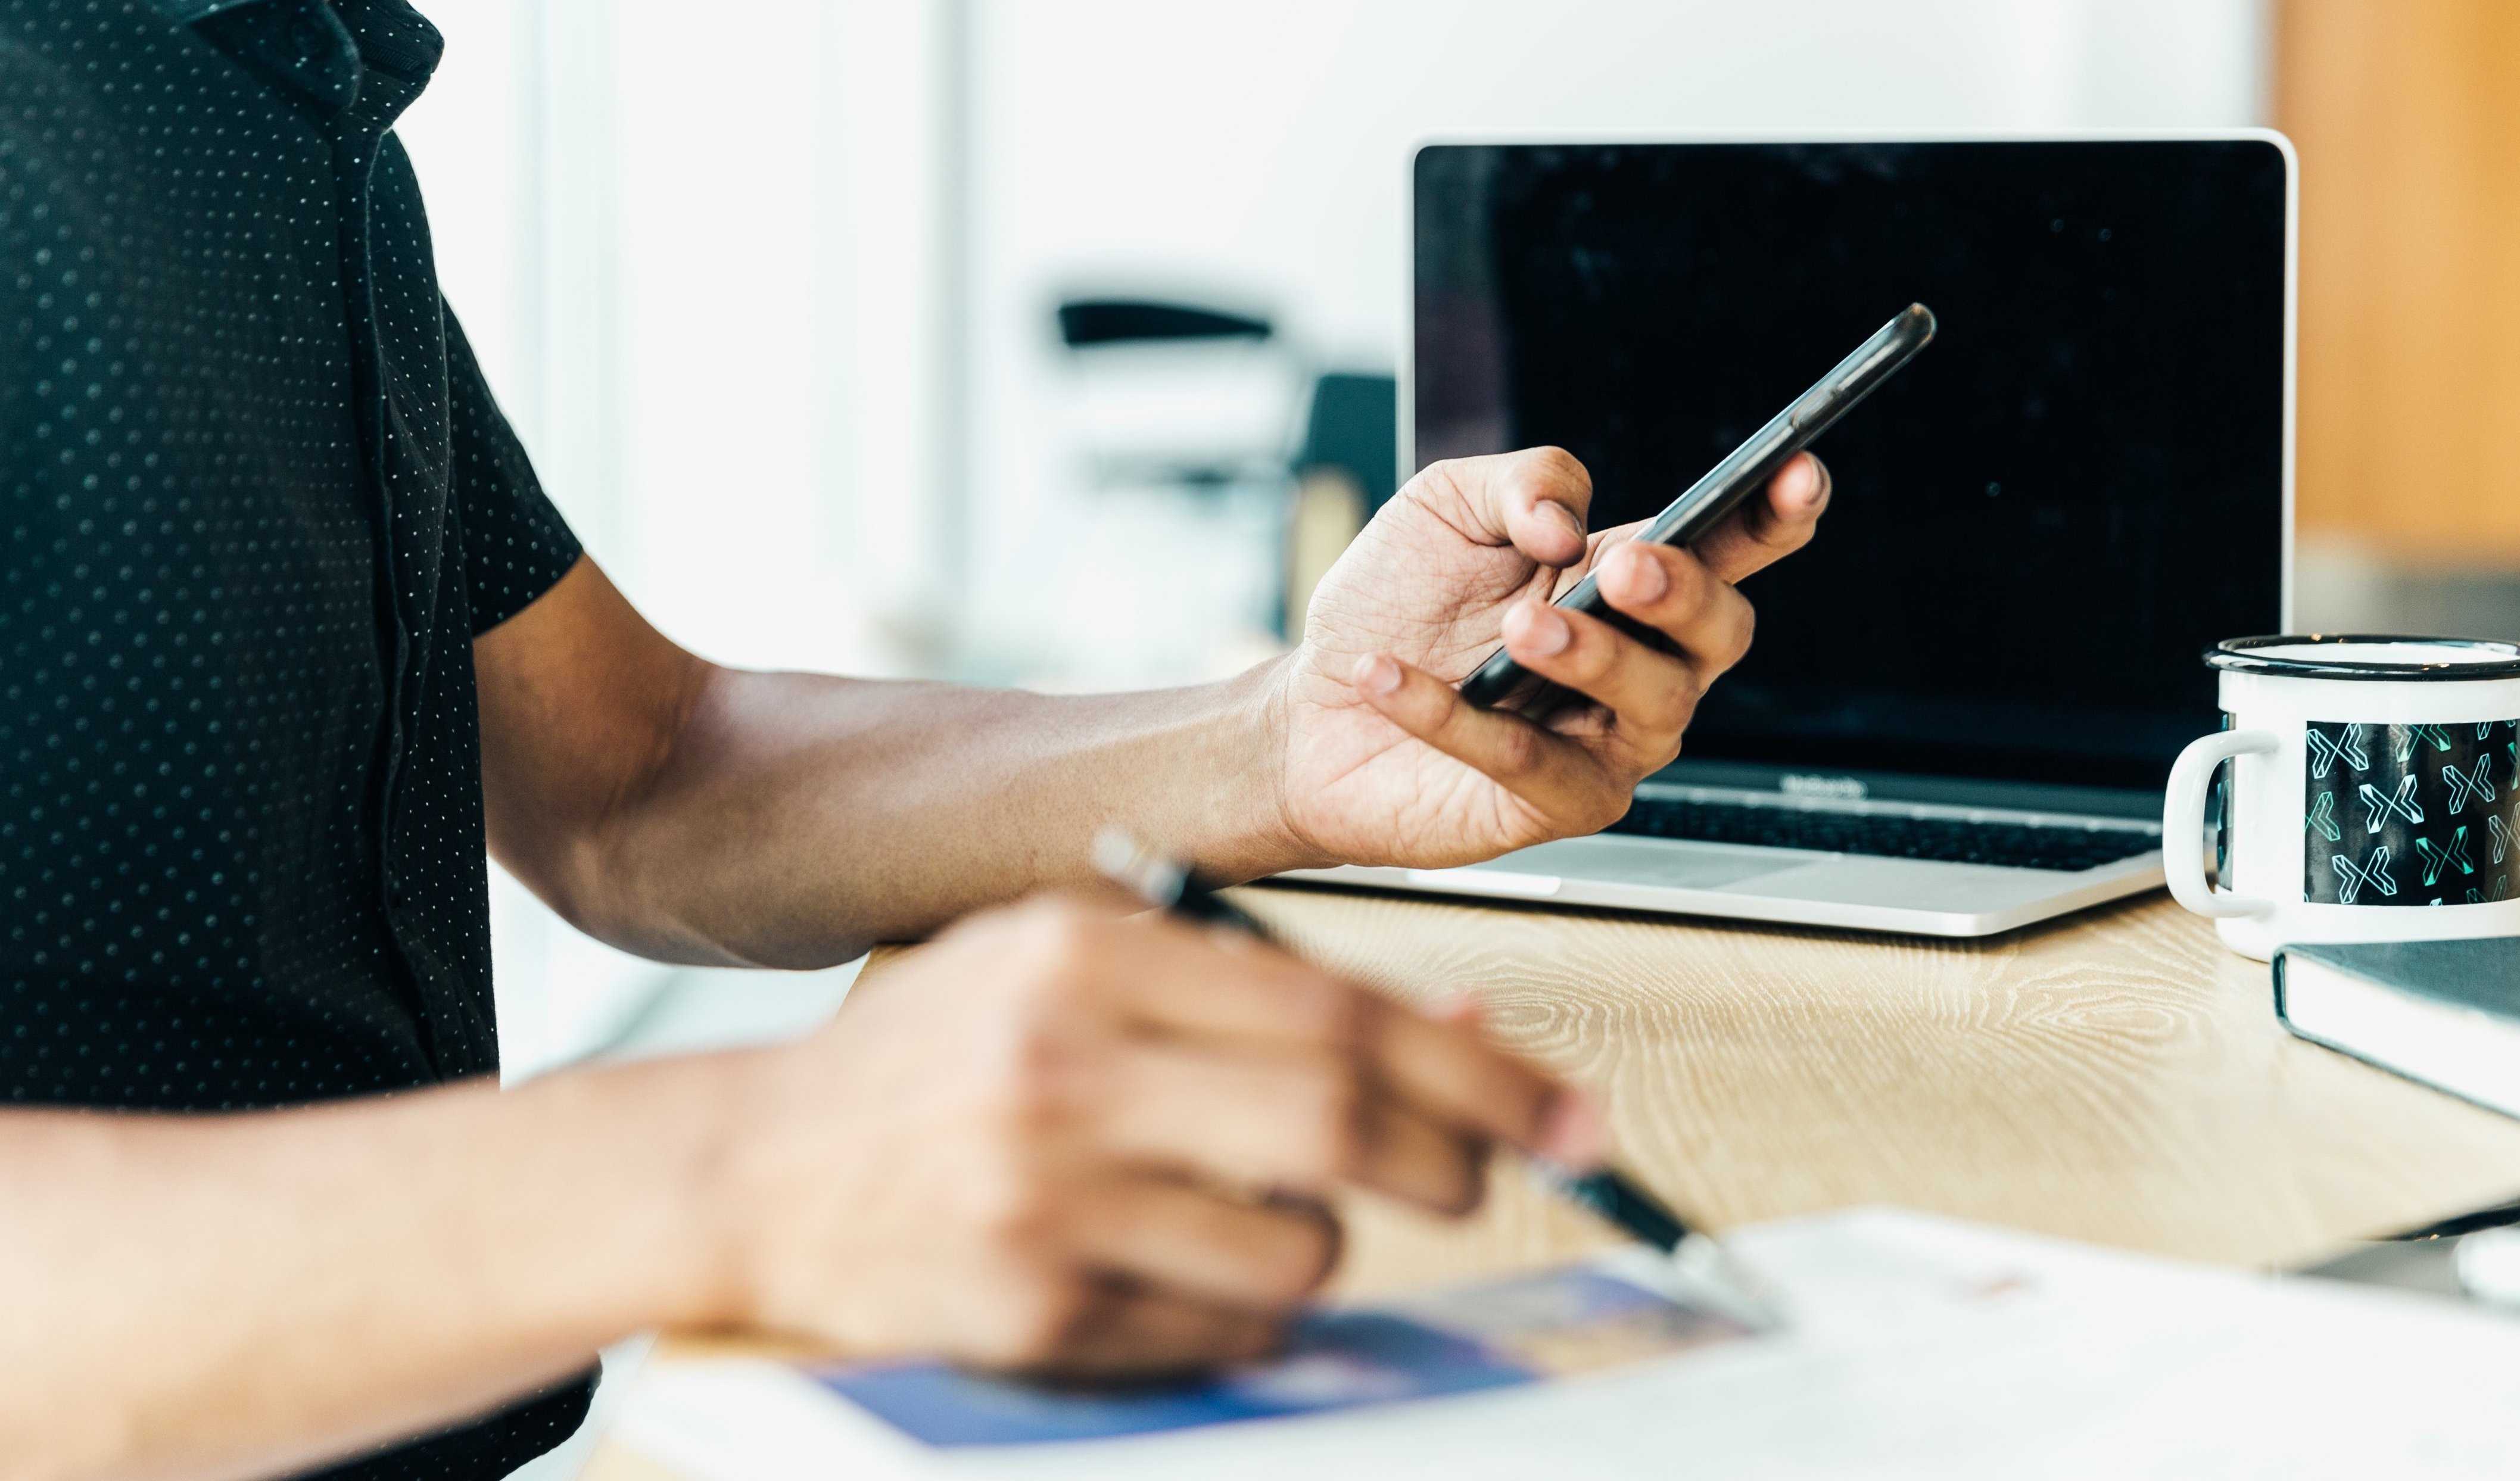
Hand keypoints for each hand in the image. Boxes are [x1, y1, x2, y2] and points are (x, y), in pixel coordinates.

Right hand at [712, 895, 1598, 1376]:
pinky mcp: (1026, 1311)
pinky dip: (1244, 1315)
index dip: (1479, 1071)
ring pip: (1295, 1250)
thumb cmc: (941, 1058)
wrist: (755, 1172)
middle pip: (1338, 1123)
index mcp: (1085, 954)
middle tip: (1490, 1175)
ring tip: (1259, 1216)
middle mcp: (1063, 1064)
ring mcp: (1041, 1196)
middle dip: (1456, 1160)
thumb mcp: (1082, 973)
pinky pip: (1217, 1335)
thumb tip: (1466, 1031)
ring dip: (1325, 1246)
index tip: (1569, 1112)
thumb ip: (1259, 990)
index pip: (1337, 1009)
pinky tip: (1178, 1270)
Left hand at [1270, 447, 1828, 866]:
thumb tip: (1569, 520)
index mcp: (1627, 582)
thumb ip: (1520, 481)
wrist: (1312, 708)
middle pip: (1720, 633)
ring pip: (1655, 705)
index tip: (1797, 474)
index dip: (1773, 517)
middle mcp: (1637, 665)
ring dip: (1594, 657)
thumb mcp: (1444, 506)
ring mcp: (1604, 742)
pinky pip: (1529, 763)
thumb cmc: (1393, 607)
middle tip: (1622, 567)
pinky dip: (1457, 718)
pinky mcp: (1549, 806)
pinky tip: (1392, 676)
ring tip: (1519, 630)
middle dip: (1683, 594)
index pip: (1728, 550)